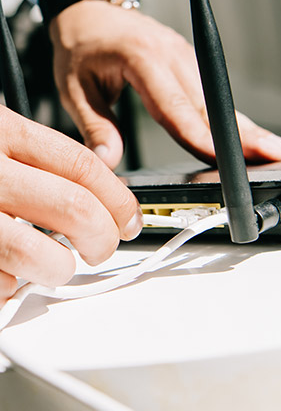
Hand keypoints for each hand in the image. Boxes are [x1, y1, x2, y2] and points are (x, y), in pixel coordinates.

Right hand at [0, 105, 141, 305]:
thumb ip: (40, 160)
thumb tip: (103, 196)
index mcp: (2, 131)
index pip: (83, 166)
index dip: (118, 199)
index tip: (129, 219)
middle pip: (73, 209)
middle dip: (101, 238)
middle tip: (101, 247)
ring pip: (38, 255)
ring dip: (58, 269)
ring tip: (54, 265)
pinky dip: (11, 287)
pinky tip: (7, 271)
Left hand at [49, 1, 280, 168]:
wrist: (88, 11)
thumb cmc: (80, 45)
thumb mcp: (75, 89)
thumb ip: (95, 127)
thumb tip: (109, 163)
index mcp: (141, 58)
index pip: (175, 106)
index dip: (199, 136)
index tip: (221, 158)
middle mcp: (170, 53)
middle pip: (209, 103)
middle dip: (242, 133)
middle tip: (275, 154)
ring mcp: (183, 55)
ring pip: (217, 98)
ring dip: (244, 126)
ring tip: (273, 150)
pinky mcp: (188, 61)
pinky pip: (212, 92)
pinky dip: (230, 116)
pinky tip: (248, 134)